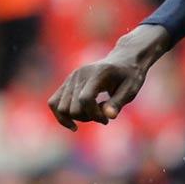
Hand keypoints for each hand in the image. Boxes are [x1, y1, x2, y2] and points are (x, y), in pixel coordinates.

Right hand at [48, 28, 166, 129]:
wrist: (123, 60)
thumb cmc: (129, 76)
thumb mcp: (130, 90)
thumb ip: (118, 103)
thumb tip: (108, 117)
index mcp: (97, 74)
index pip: (85, 99)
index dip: (94, 115)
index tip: (106, 119)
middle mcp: (79, 75)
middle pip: (72, 107)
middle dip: (87, 118)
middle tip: (103, 117)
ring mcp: (71, 78)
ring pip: (60, 107)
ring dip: (75, 118)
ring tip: (92, 114)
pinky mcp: (67, 83)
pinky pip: (54, 102)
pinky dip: (61, 115)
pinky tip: (74, 124)